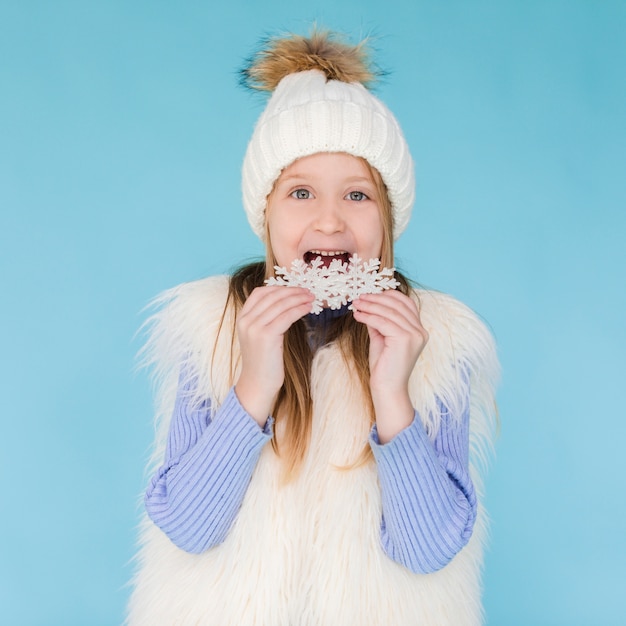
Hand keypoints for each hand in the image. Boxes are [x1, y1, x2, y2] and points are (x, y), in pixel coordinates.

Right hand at [235, 285, 313, 425]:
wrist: (258, 383)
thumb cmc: (264, 361)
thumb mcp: (259, 335)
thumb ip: (265, 318)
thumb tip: (287, 302)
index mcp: (242, 318)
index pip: (260, 292)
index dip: (279, 288)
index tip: (295, 289)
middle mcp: (246, 320)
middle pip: (272, 296)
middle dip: (292, 291)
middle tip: (308, 292)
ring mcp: (254, 327)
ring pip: (281, 304)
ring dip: (299, 298)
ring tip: (311, 298)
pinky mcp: (266, 336)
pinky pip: (287, 316)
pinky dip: (299, 309)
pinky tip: (308, 308)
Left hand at [352, 290, 428, 441]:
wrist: (387, 388)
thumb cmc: (384, 366)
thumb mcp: (381, 338)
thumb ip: (379, 322)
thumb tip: (369, 306)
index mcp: (419, 330)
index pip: (406, 303)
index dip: (388, 296)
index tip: (370, 295)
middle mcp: (420, 331)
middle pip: (397, 305)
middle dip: (376, 299)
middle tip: (359, 298)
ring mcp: (414, 335)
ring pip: (389, 312)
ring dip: (370, 306)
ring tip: (356, 305)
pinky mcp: (405, 339)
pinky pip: (382, 322)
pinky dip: (368, 316)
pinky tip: (358, 315)